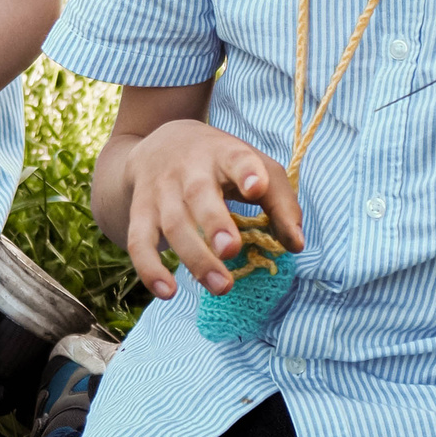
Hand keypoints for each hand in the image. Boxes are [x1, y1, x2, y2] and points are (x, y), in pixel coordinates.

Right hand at [119, 120, 303, 300]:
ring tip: (221, 286)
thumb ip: (280, 202)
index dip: (247, 172)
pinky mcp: (140, 212)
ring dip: (195, 257)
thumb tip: (296, 245)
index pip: (237, 158)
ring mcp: (161, 191)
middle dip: (214, 224)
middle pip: (198, 195)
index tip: (257, 187)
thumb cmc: (220, 163)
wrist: (160, 145)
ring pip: (173, 224)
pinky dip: (149, 269)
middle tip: (231, 250)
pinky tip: (167, 292)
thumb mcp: (253, 166)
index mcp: (224, 154)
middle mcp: (189, 169)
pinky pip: (139, 242)